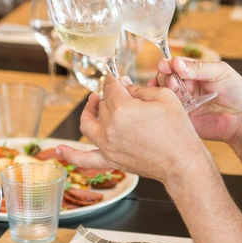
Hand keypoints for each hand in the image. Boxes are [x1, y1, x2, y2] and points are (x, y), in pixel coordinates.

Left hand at [56, 76, 209, 183]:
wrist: (183, 162)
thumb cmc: (178, 129)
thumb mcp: (163, 97)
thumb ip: (139, 89)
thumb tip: (125, 86)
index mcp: (122, 108)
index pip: (111, 87)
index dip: (116, 81)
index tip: (120, 80)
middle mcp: (110, 126)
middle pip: (103, 103)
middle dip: (111, 95)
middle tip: (121, 93)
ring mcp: (107, 145)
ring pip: (88, 124)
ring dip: (89, 111)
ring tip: (94, 103)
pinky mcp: (110, 160)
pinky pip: (85, 159)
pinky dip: (70, 155)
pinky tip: (58, 151)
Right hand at [149, 58, 241, 144]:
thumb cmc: (237, 91)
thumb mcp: (219, 72)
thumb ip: (198, 68)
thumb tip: (176, 63)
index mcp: (195, 72)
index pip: (176, 65)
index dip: (168, 64)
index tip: (165, 65)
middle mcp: (187, 86)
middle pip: (167, 77)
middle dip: (166, 76)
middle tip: (172, 80)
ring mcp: (184, 101)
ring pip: (165, 92)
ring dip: (163, 88)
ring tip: (171, 87)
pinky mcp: (184, 117)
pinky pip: (169, 109)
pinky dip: (162, 103)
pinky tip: (161, 99)